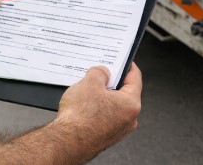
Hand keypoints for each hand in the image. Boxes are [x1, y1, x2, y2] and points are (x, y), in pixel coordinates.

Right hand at [0, 64, 141, 163]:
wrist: (67, 141)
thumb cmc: (80, 116)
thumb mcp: (89, 82)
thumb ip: (100, 73)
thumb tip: (102, 73)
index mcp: (131, 104)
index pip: (135, 78)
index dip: (128, 66)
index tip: (124, 60)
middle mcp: (129, 119)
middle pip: (124, 93)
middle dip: (111, 82)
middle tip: (100, 73)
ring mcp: (118, 130)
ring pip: (113, 106)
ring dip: (102, 96)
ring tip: (87, 89)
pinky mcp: (106, 136)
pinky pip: (105, 117)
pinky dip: (97, 109)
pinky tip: (84, 105)